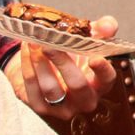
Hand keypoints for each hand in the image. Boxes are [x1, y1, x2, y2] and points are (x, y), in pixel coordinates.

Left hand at [5, 17, 120, 121]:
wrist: (46, 67)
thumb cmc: (73, 55)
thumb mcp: (90, 39)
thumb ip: (104, 29)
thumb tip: (108, 26)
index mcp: (100, 84)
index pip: (107, 79)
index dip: (102, 70)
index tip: (95, 58)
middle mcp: (84, 100)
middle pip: (76, 84)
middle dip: (61, 61)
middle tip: (48, 44)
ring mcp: (62, 108)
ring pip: (50, 87)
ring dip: (39, 62)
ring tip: (33, 42)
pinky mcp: (40, 107)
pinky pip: (32, 86)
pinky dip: (27, 65)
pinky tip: (26, 50)